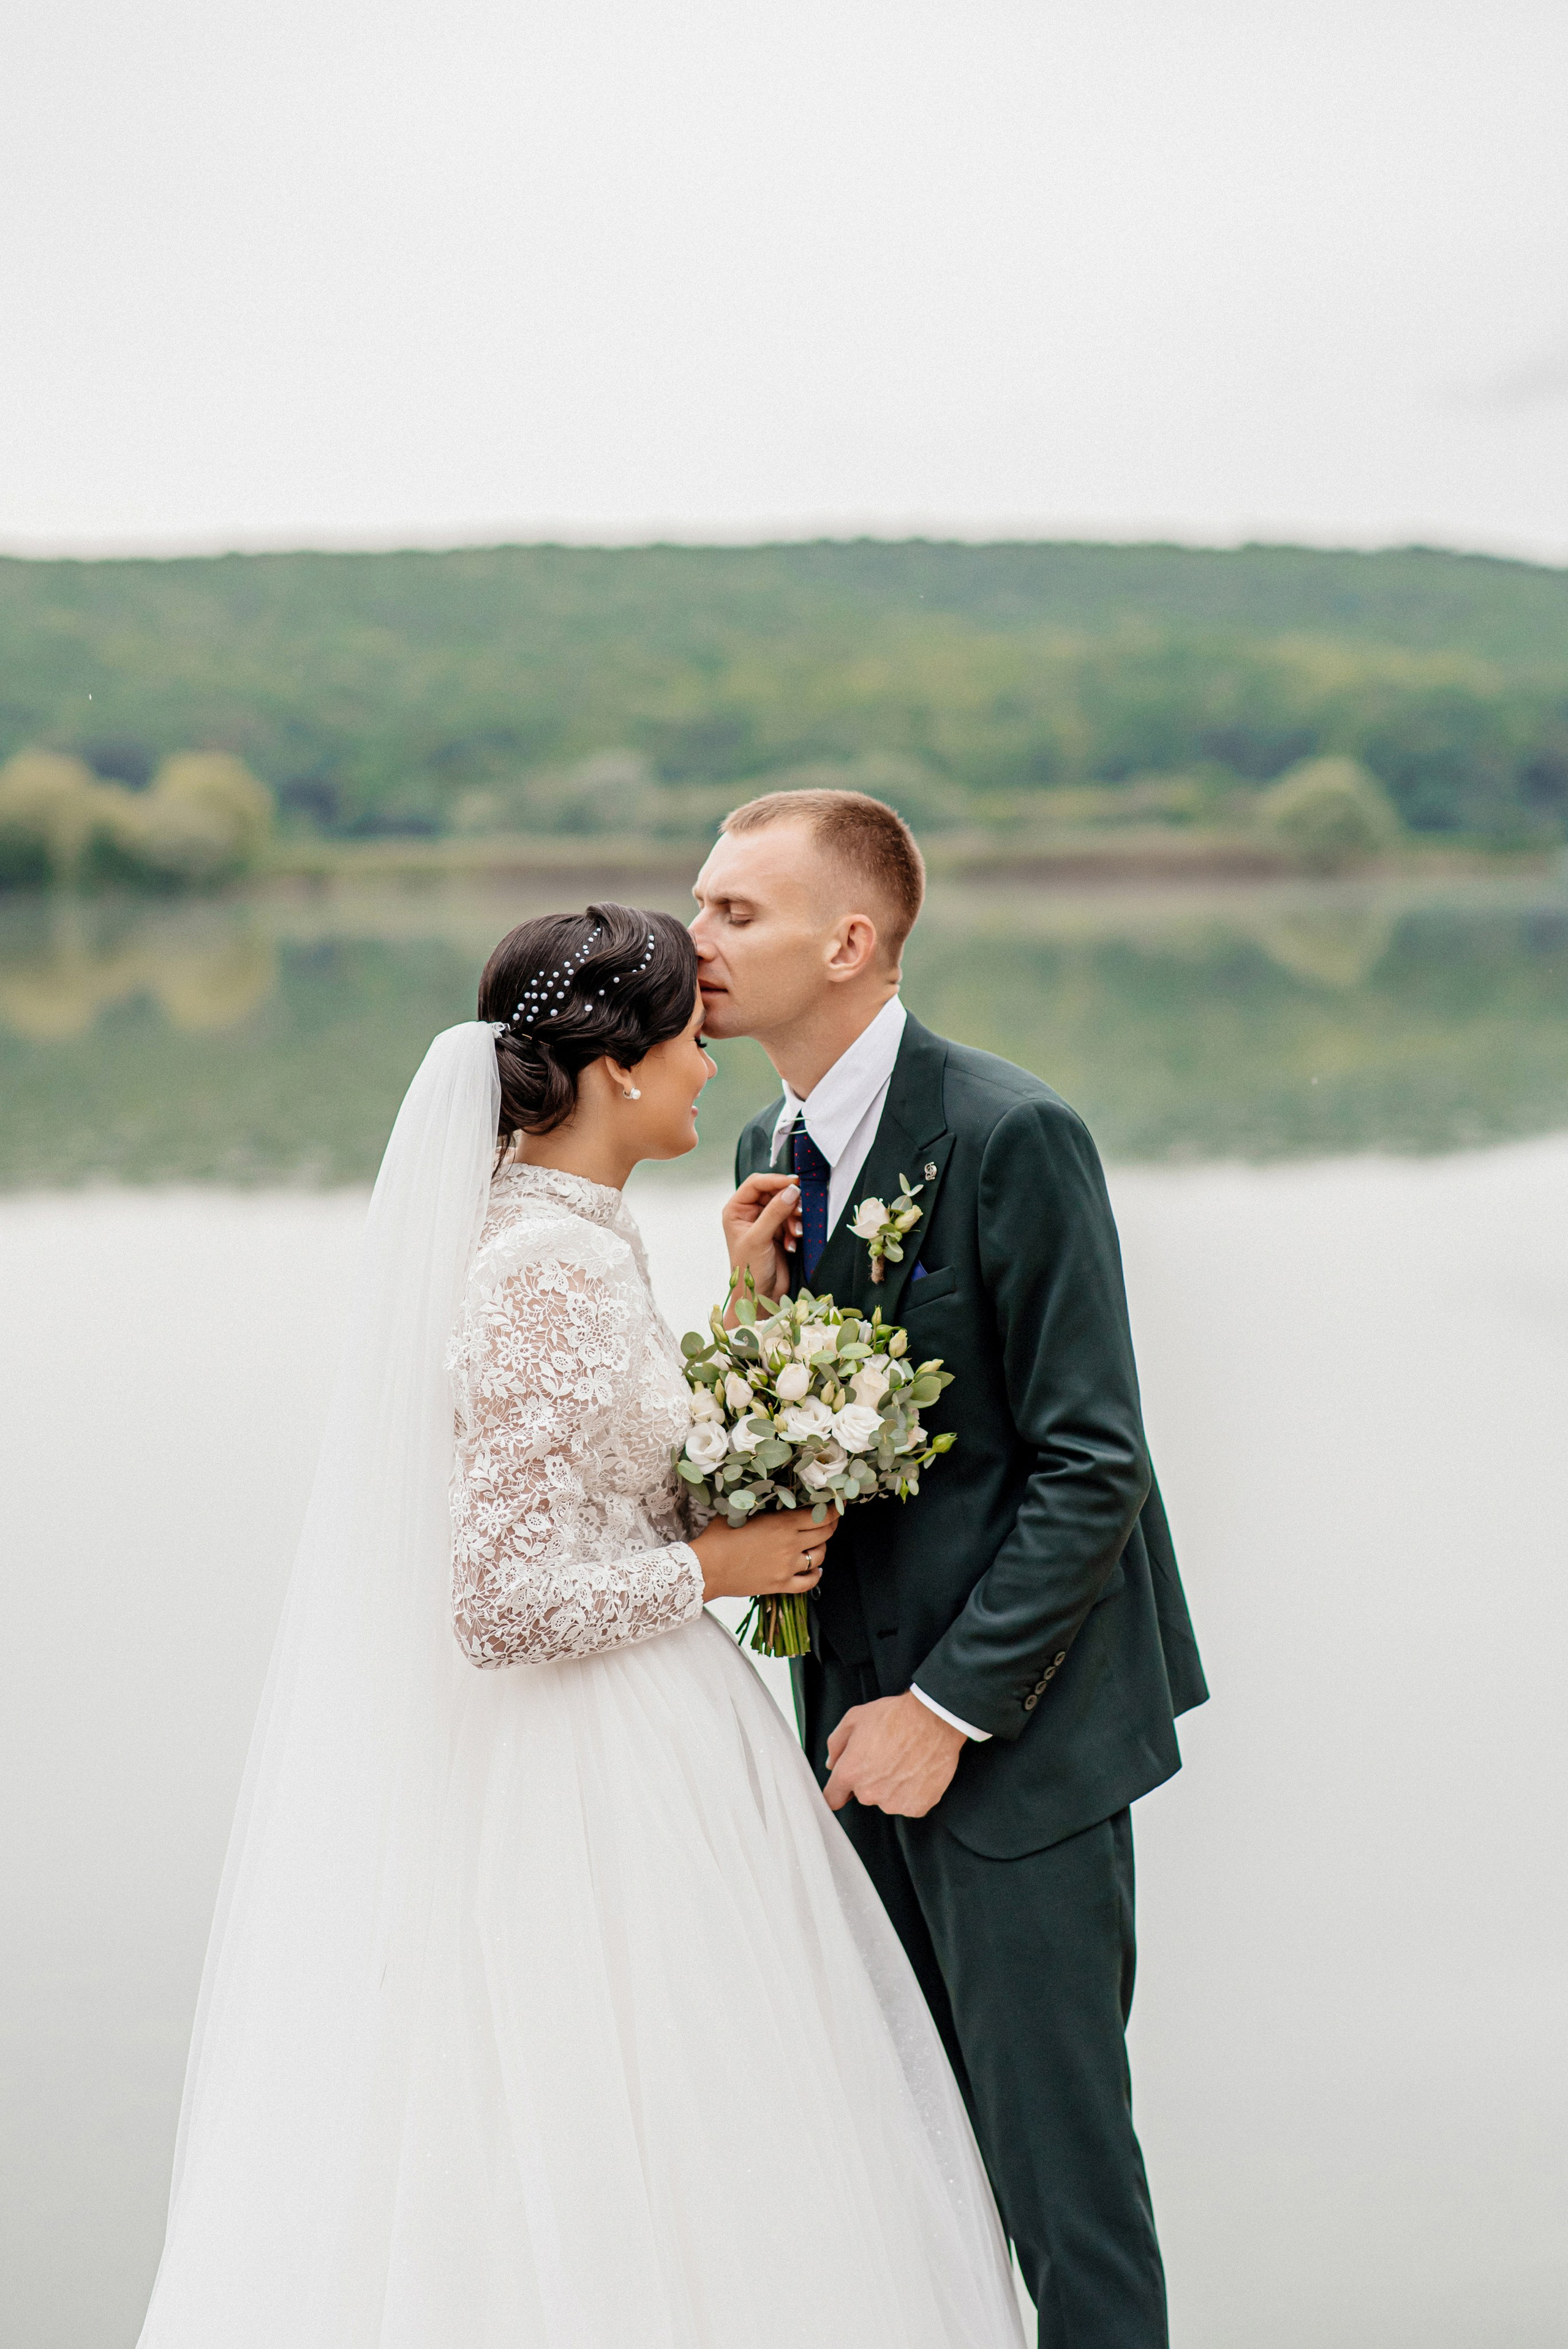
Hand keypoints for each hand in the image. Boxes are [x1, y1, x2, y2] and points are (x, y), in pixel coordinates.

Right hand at [692, 1504, 838, 1603]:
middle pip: (825, 1534)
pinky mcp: (780, 1585)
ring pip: (819, 1556)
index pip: (821, 1515)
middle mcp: (790, 1545)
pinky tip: (815, 1569)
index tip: (836, 1504)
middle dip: (832, 1524)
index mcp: (783, 1524)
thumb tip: (773, 1495)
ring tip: (817, 1543)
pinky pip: (809, 1582)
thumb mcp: (741, 1511)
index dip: (833, 1509)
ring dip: (822, 1548)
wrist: (706, 1568)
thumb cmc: (718, 1537)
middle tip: (831, 1519)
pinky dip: (816, 1575)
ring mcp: (787, 1567)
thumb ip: (763, 1505)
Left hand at [721, 1173, 800, 1307]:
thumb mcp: (759, 1238)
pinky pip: (791, 1220)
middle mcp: (749, 1213)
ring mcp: (764, 1222)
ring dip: (793, 1218)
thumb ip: (775, 1212)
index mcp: (736, 1210)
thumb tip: (791, 1190)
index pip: (756, 1183)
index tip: (795, 1183)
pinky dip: (795, 1229)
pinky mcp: (778, 1232)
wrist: (760, 1296)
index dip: (776, 1180)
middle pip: (773, 1192)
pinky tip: (792, 1244)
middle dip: (788, 1202)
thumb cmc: (749, 1270)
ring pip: (785, 1205)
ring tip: (795, 1233)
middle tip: (800, 1211)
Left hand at [824, 1692, 964, 1817]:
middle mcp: (870, 1793)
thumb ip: (836, 1743)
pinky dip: (912, 1792)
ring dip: (891, 1787)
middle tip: (885, 1757)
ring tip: (904, 1761)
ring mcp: (894, 1803)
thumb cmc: (896, 1716)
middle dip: (869, 1779)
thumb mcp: (854, 1718)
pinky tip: (917, 1770)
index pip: (832, 1798)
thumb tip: (832, 1763)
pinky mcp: (917, 1807)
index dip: (838, 1790)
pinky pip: (909, 1803)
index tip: (844, 1786)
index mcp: (850, 1772)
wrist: (934, 1719)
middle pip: (862, 1795)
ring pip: (886, 1799)